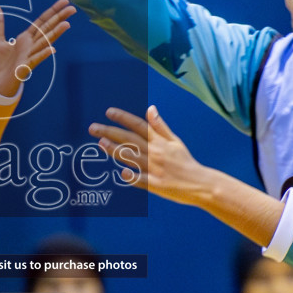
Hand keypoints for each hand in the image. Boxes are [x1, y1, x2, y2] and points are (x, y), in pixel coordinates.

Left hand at [0, 0, 75, 99]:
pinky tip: (51, 49)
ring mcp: (28, 57)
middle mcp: (30, 46)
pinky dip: (42, 54)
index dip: (52, 11)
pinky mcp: (23, 68)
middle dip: (59, 19)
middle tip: (72, 8)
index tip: (63, 1)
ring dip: (55, 34)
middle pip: (47, 30)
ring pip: (44, 43)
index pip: (42, 22)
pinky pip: (34, 60)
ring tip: (66, 24)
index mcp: (25, 39)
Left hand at [90, 105, 217, 205]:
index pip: (138, 125)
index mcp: (159, 141)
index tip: (108, 112)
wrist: (200, 183)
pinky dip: (132, 176)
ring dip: (115, 149)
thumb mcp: (175, 140)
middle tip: (92, 128)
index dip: (122, 117)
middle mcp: (155, 152)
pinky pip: (141, 180)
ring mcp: (155, 169)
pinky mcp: (156, 185)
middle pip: (129, 139)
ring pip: (131, 156)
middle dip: (110, 131)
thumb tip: (150, 108)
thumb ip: (160, 126)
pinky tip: (121, 172)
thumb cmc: (185, 161)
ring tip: (100, 143)